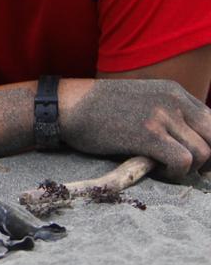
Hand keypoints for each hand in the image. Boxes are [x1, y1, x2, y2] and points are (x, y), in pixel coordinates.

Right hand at [60, 78, 210, 180]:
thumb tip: (191, 141)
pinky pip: (183, 161)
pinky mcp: (148, 135)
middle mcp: (174, 100)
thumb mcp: (141, 100)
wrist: (67, 106)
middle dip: (206, 159)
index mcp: (174, 91)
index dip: (209, 144)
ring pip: (204, 152)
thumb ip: (168, 113)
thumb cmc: (98, 108)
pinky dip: (175, 173)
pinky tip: (156, 170)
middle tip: (188, 169)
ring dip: (189, 168)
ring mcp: (162, 116)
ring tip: (166, 169)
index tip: (197, 159)